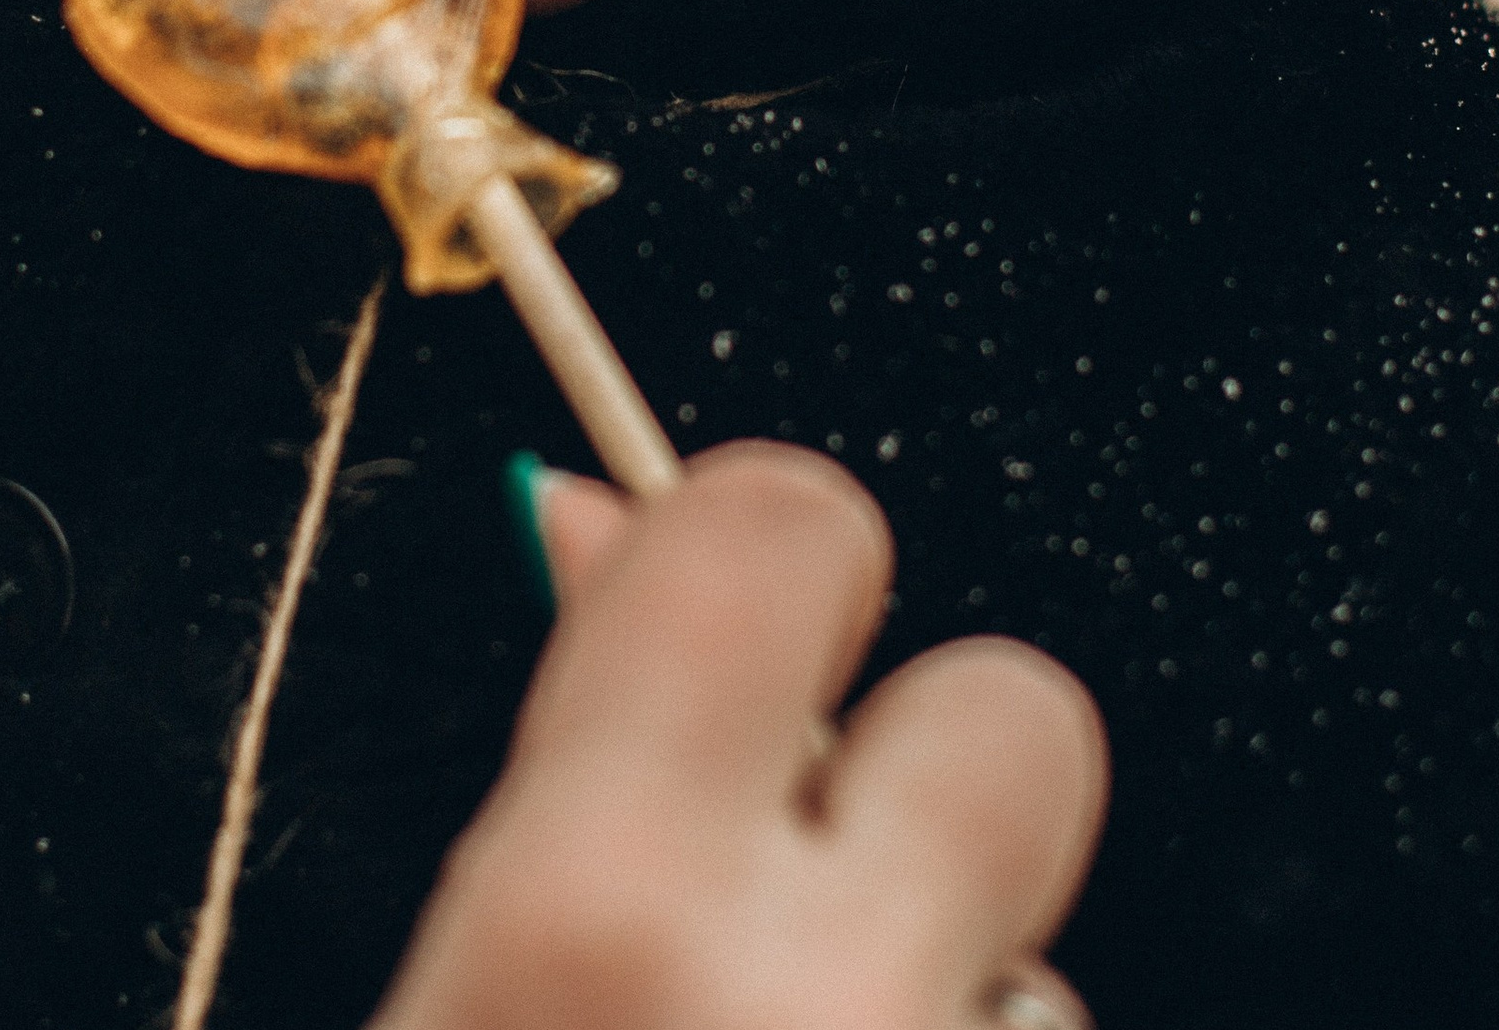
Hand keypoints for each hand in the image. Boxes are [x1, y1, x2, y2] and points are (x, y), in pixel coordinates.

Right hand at [372, 443, 1105, 1029]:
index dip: (767, 541)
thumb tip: (594, 516)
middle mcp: (819, 1005)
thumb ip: (557, 754)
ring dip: (943, 995)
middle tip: (813, 879)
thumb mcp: (460, 969)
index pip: (781, 533)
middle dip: (932, 770)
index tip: (732, 596)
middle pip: (1014, 718)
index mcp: (600, 908)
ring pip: (1038, 961)